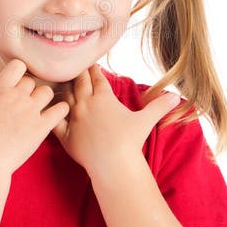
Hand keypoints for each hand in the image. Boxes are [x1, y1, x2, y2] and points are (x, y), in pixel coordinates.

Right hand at [0, 59, 69, 176]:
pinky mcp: (42, 127)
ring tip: (40, 109)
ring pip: (47, 91)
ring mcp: (30, 111)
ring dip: (44, 99)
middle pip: (32, 80)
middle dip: (29, 90)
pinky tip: (55, 116)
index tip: (16, 83)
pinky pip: (61, 109)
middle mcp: (16, 97)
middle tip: (26, 103)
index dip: (19, 72)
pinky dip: (61, 110)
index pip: (17, 65)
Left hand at [52, 65, 179, 178]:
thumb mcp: (146, 120)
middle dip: (78, 73)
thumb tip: (178, 97)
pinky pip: (54, 120)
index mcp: (104, 98)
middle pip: (79, 82)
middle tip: (73, 65)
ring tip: (58, 81)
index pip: (97, 78)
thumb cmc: (130, 141)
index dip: (94, 69)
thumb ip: (160, 106)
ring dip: (63, 88)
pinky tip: (47, 108)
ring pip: (64, 97)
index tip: (91, 63)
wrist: (113, 164)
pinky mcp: (65, 135)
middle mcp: (86, 104)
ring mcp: (73, 119)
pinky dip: (50, 112)